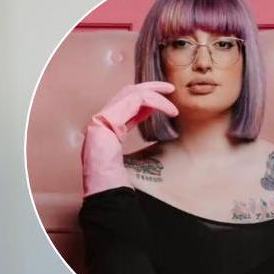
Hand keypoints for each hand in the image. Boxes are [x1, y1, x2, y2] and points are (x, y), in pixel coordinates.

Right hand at [81, 81, 176, 195]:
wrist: (103, 186)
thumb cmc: (116, 179)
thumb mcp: (135, 160)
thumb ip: (142, 149)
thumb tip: (160, 147)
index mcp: (107, 130)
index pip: (127, 106)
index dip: (147, 101)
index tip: (164, 103)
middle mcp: (102, 121)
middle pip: (126, 93)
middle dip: (149, 87)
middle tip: (169, 88)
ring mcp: (102, 118)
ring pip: (131, 93)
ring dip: (155, 92)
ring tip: (172, 95)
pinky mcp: (106, 119)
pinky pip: (136, 101)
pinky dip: (155, 101)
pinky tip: (169, 110)